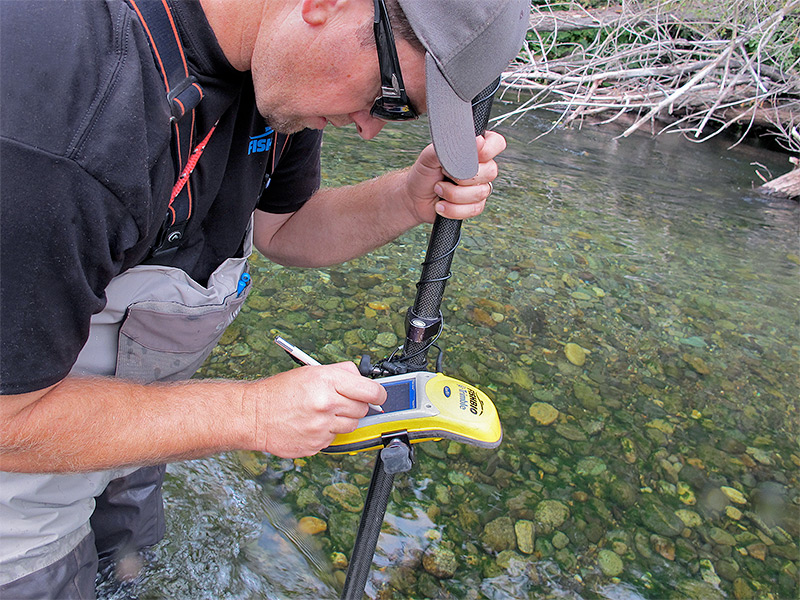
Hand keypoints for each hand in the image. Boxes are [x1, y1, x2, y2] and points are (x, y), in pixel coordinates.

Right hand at [248, 362, 385, 457]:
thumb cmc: (279, 392)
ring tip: (323, 413)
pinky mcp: (317, 444)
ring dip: (342, 420)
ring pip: (351, 425)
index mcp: (327, 381)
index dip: (378, 394)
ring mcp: (322, 426)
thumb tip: (362, 378)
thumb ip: (341, 373)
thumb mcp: (311, 371)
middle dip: (355, 405)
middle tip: (339, 401)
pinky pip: (335, 439)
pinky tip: (312, 424)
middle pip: (362, 409)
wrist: (253, 415)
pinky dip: (328, 432)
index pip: (371, 391)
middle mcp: (326, 404)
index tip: (377, 395)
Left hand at [404, 130, 506, 222]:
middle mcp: (481, 168)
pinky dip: (452, 209)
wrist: (414, 197)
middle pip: (491, 171)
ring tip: (438, 189)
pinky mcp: (474, 206)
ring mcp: (479, 188)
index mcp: (474, 150)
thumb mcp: (431, 154)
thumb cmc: (424, 172)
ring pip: (480, 193)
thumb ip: (451, 145)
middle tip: (444, 174)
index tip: (469, 155)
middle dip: (462, 176)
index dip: (487, 150)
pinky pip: (473, 209)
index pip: (496, 143)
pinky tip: (441, 204)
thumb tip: (475, 142)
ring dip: (453, 193)